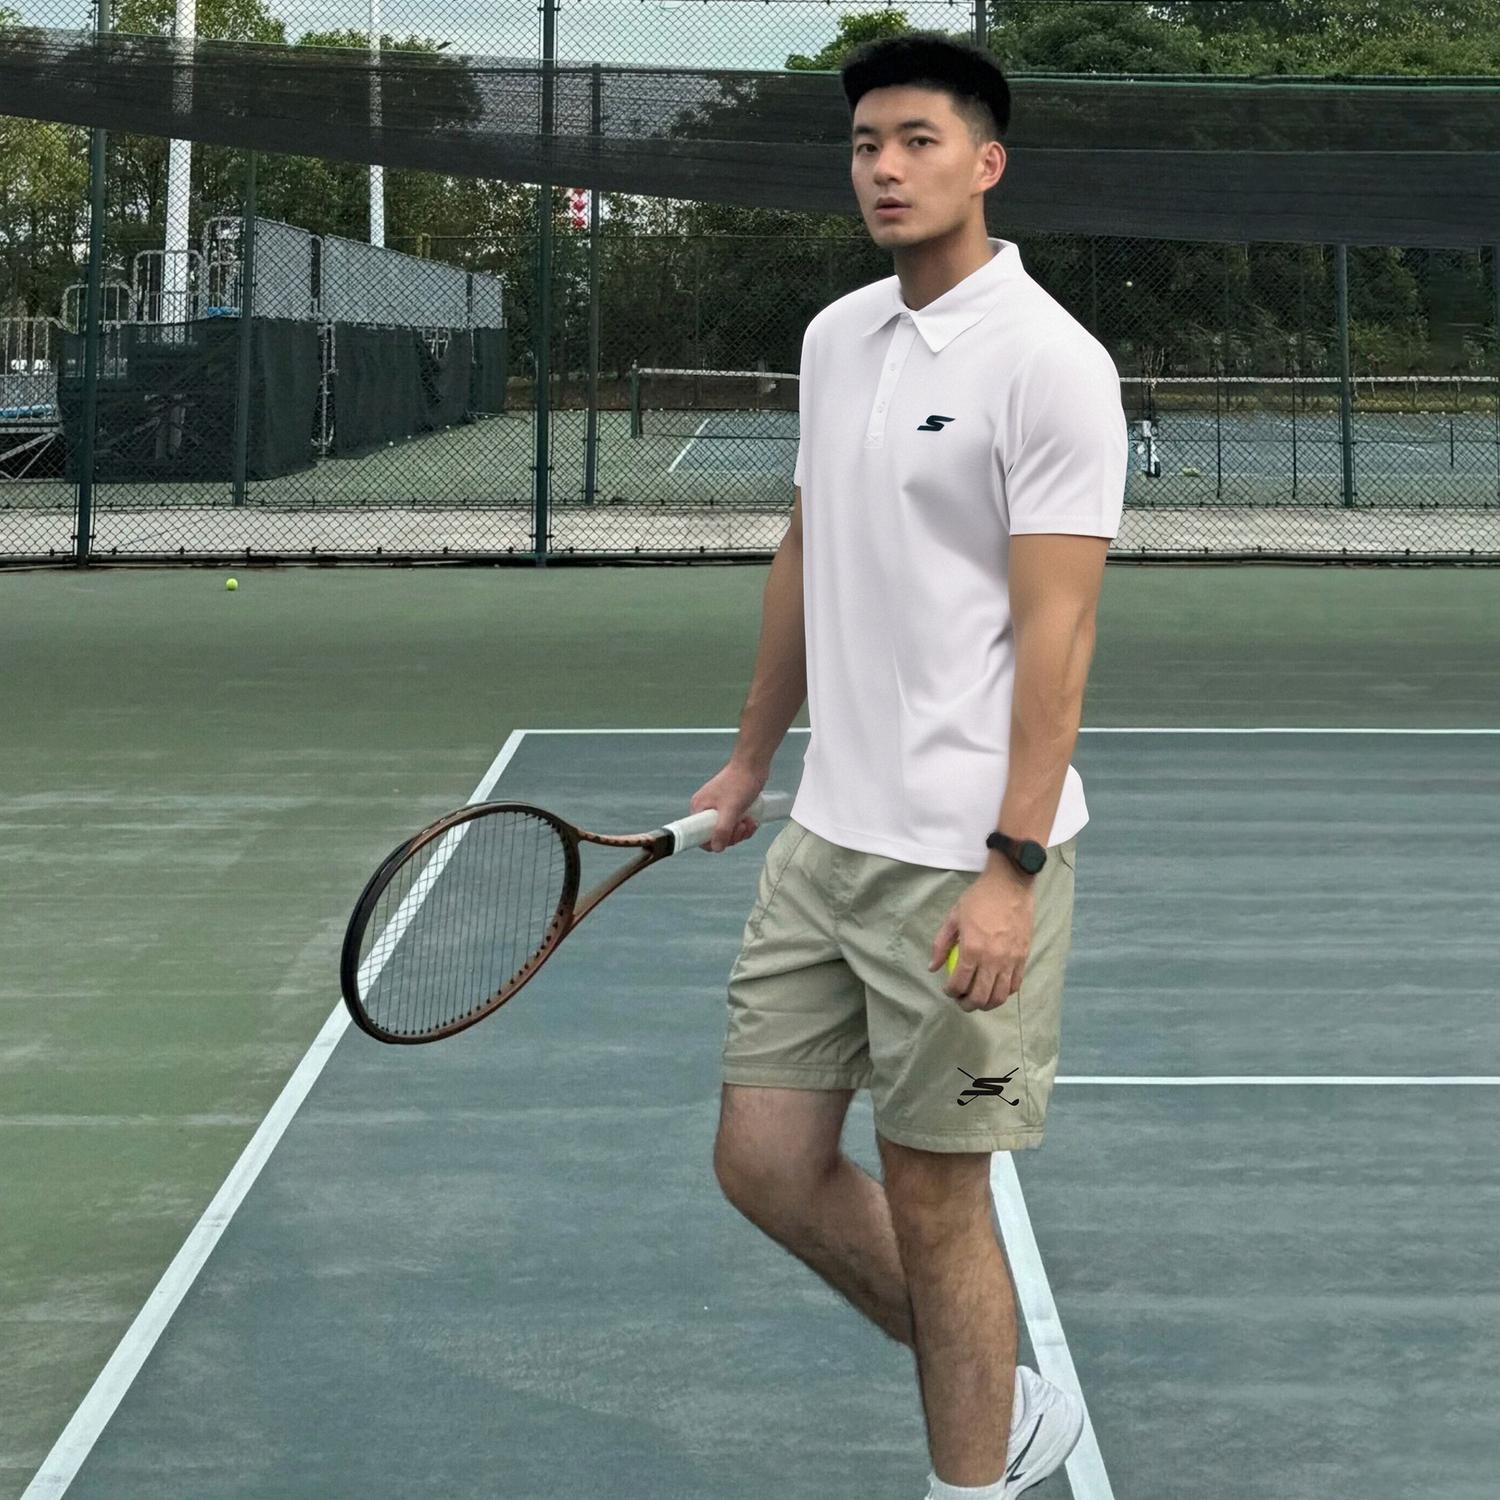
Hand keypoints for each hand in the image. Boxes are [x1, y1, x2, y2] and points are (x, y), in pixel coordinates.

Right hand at [688, 758, 768, 851]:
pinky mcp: (731, 807)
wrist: (754, 765)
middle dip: (732, 836)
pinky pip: (735, 825)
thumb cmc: (740, 782)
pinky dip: (745, 826)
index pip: (699, 835)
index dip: (714, 842)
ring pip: (728, 832)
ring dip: (741, 832)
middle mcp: (706, 809)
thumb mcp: (731, 809)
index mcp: (698, 808)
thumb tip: (717, 848)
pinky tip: (753, 820)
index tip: (728, 838)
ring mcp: (719, 809)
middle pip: (715, 836)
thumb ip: (722, 830)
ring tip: (750, 821)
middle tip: (742, 827)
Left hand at [928, 868, 1034, 1010]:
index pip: (960, 983)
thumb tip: (932, 967)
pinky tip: (995, 989)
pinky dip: (1003, 993)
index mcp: (972, 949)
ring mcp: (1010, 960)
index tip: (948, 990)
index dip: (951, 992)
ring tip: (978, 999)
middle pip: (980, 996)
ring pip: (999, 996)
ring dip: (986, 1004)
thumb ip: (941, 944)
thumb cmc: (979, 898)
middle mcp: (992, 960)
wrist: (1010, 885)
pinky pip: (1014, 985)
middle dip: (967, 1004)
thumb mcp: (953, 917)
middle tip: (961, 1001)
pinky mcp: (1023, 958)